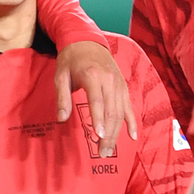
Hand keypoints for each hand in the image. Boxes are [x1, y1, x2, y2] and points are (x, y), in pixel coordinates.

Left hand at [54, 41, 136, 157]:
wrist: (86, 41)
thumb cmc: (70, 59)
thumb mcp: (60, 75)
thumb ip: (62, 97)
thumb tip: (61, 119)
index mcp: (93, 76)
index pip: (98, 101)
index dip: (99, 120)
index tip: (99, 136)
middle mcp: (109, 80)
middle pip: (111, 111)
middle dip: (108, 134)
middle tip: (102, 152)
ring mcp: (119, 84)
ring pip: (121, 112)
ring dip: (117, 132)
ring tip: (109, 149)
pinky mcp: (123, 86)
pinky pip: (129, 106)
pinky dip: (132, 121)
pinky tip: (132, 136)